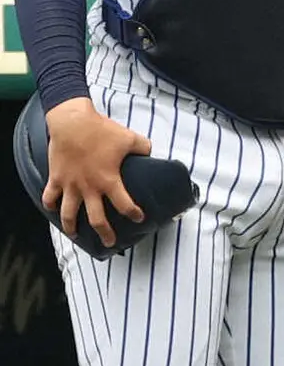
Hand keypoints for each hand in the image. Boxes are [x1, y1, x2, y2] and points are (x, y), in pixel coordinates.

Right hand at [44, 97, 152, 246]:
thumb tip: (151, 152)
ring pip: (69, 215)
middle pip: (96, 219)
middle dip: (105, 234)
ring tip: (76, 235)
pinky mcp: (55, 179)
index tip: (139, 218)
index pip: (124, 204)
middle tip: (110, 243)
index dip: (133, 213)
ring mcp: (70, 185)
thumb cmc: (102, 130)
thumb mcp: (129, 138)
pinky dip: (50, 206)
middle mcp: (89, 188)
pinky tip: (54, 209)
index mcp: (109, 180)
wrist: (73, 122)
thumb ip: (143, 147)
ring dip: (72, 227)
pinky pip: (50, 198)